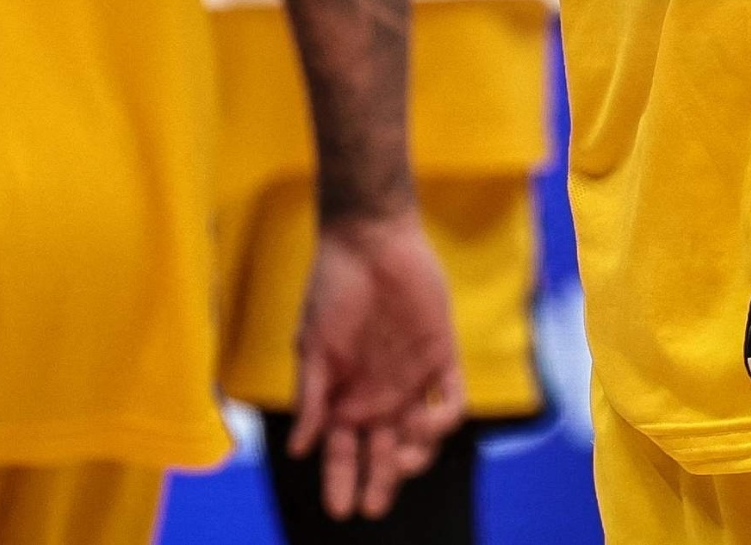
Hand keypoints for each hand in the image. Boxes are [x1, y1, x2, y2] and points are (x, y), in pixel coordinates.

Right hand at [290, 208, 466, 518]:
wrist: (369, 242)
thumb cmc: (333, 290)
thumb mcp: (314, 346)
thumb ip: (312, 396)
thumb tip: (300, 450)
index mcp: (345, 399)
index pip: (343, 454)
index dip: (341, 482)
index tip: (340, 509)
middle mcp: (380, 396)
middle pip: (383, 455)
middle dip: (380, 484)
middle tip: (374, 505)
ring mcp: (412, 378)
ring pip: (420, 439)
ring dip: (413, 457)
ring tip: (399, 455)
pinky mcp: (441, 356)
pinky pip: (450, 401)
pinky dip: (441, 421)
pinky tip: (423, 422)